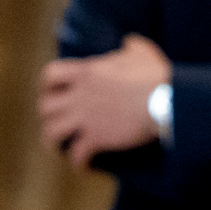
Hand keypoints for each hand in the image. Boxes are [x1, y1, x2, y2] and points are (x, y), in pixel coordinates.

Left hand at [38, 33, 170, 168]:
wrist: (164, 100)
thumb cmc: (154, 75)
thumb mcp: (141, 52)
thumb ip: (129, 46)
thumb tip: (129, 41)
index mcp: (86, 72)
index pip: (50, 75)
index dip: (46, 86)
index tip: (50, 93)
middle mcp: (80, 94)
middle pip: (45, 107)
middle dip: (48, 116)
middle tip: (57, 123)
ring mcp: (86, 116)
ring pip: (52, 132)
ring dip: (55, 142)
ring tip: (63, 148)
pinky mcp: (97, 137)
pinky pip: (77, 154)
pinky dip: (79, 163)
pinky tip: (85, 167)